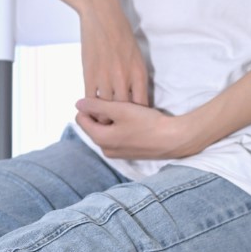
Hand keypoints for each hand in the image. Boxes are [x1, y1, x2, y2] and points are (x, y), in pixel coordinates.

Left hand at [74, 97, 195, 161]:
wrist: (173, 139)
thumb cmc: (147, 123)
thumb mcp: (120, 109)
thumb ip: (97, 106)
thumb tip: (78, 103)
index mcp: (100, 139)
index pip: (81, 119)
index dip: (89, 105)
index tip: (104, 98)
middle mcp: (105, 149)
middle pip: (92, 125)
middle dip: (99, 113)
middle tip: (117, 103)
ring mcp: (117, 153)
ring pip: (105, 130)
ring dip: (110, 119)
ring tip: (126, 110)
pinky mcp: (127, 152)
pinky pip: (115, 136)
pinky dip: (119, 126)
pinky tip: (133, 120)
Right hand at [78, 0, 149, 120]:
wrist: (102, 16)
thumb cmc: (121, 34)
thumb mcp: (136, 56)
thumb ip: (136, 77)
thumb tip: (136, 98)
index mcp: (139, 73)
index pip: (142, 105)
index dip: (138, 117)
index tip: (135, 123)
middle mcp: (124, 77)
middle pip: (124, 110)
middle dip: (121, 121)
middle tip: (117, 127)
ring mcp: (106, 77)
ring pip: (106, 108)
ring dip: (104, 116)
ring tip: (102, 121)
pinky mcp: (90, 74)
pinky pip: (91, 99)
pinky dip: (90, 106)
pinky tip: (90, 108)